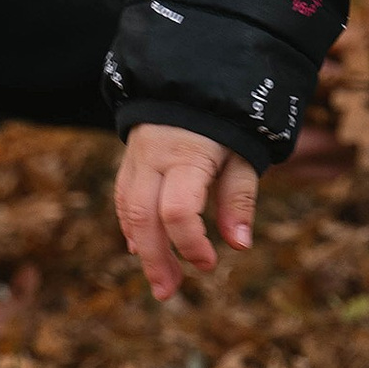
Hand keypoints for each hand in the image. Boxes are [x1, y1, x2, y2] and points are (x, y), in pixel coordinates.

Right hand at [116, 122, 259, 300]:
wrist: (195, 74)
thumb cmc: (230, 117)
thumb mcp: (245, 152)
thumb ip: (239, 197)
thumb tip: (239, 245)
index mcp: (187, 154)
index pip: (177, 210)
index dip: (189, 243)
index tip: (209, 264)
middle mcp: (154, 156)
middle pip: (142, 216)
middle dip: (155, 258)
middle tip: (167, 292)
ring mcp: (136, 156)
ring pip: (127, 208)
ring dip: (141, 248)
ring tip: (159, 280)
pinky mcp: (130, 156)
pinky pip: (123, 195)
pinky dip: (131, 225)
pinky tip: (140, 248)